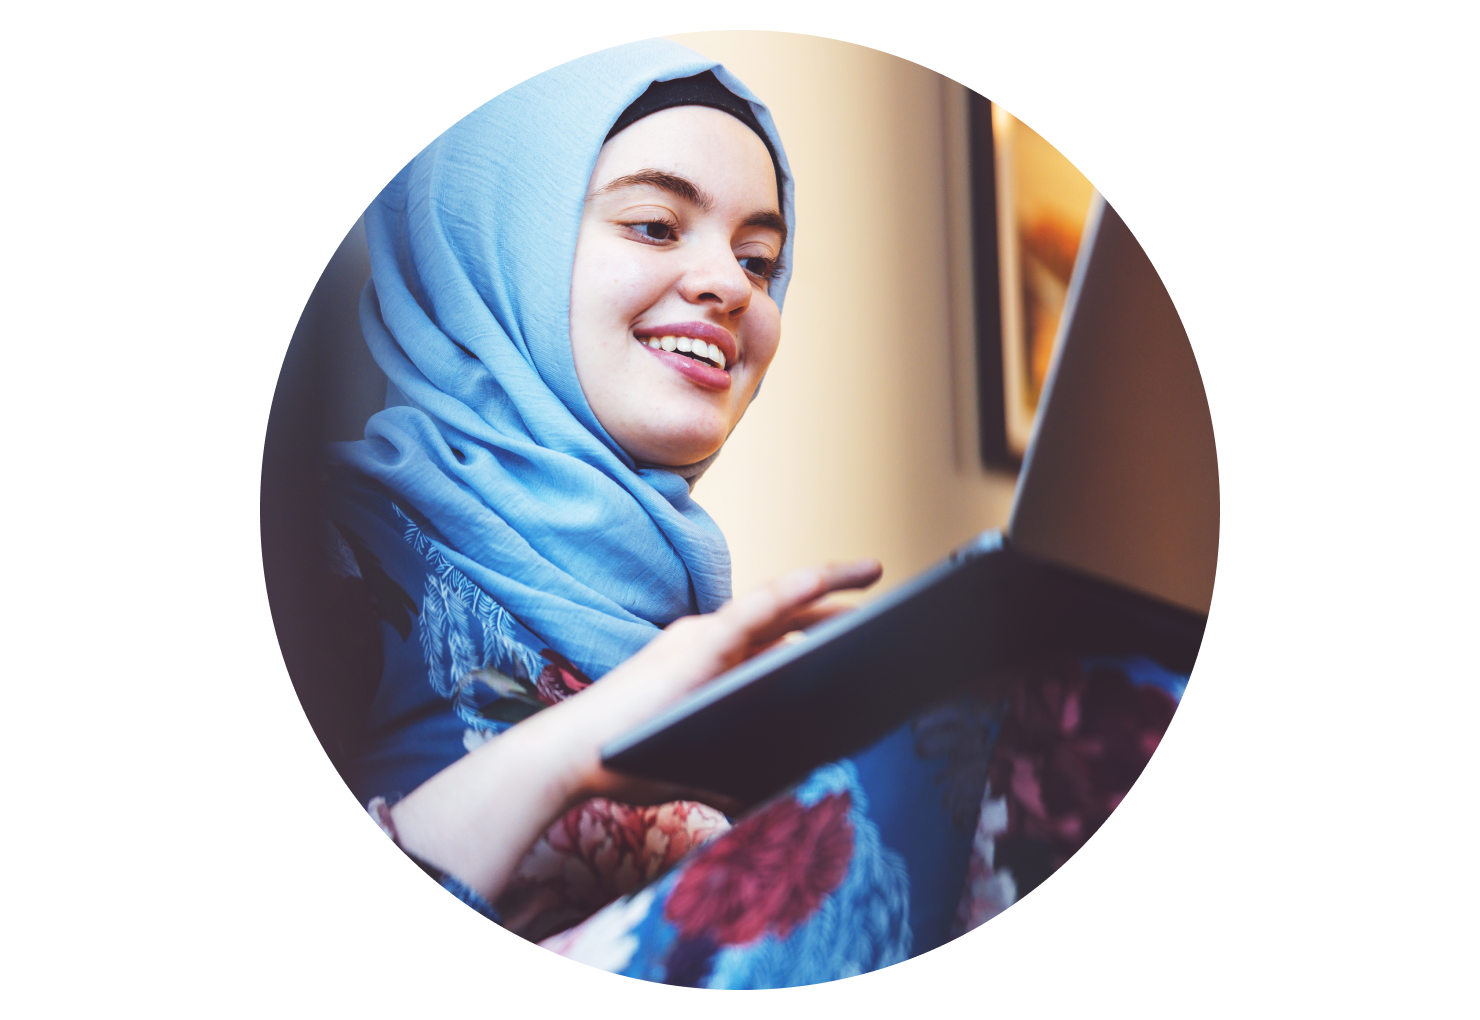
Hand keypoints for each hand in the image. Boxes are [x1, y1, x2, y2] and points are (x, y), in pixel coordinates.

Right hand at [388, 558, 880, 902]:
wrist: (576, 758)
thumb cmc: (629, 763)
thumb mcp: (703, 770)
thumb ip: (739, 774)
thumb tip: (778, 791)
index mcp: (711, 663)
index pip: (776, 635)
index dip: (819, 624)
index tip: (859, 625)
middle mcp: (711, 641)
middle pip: (786, 612)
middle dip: (835, 599)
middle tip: (878, 585)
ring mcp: (705, 638)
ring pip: (779, 601)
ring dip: (828, 585)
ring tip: (870, 573)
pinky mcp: (698, 645)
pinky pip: (755, 610)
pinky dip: (793, 593)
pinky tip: (826, 582)